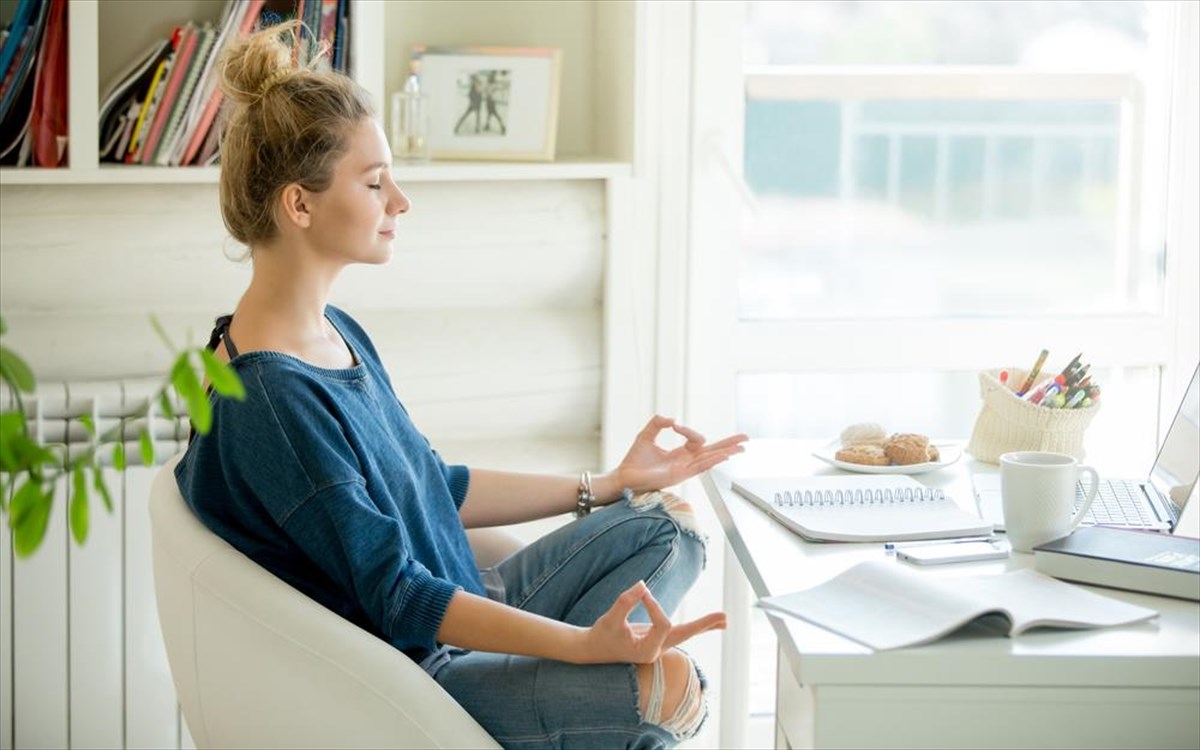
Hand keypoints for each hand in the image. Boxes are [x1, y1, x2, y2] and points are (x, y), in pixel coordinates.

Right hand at [578, 581, 725, 663]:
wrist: (592, 650)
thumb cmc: (601, 635)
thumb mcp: (609, 618)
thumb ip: (625, 602)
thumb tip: (643, 584)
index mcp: (646, 651)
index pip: (662, 623)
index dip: (654, 605)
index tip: (641, 592)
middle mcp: (655, 651)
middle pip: (684, 636)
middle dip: (703, 625)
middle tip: (725, 618)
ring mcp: (657, 646)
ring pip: (684, 635)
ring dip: (703, 626)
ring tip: (724, 620)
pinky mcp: (656, 640)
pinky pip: (678, 633)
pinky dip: (693, 627)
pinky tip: (708, 624)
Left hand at [612, 415, 747, 493]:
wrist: (623, 476)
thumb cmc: (634, 460)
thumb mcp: (646, 435)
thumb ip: (658, 423)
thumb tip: (673, 419)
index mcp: (679, 454)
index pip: (695, 440)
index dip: (689, 430)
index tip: (675, 425)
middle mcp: (685, 462)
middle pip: (712, 452)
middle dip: (729, 445)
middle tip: (746, 439)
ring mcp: (683, 470)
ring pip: (709, 459)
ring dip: (725, 452)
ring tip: (741, 447)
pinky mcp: (679, 476)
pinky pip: (699, 467)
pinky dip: (712, 460)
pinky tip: (724, 456)